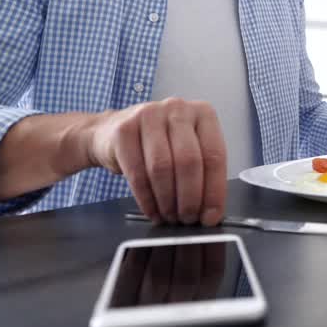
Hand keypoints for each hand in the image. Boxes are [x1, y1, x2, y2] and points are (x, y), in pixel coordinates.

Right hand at [82, 97, 226, 225]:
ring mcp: (149, 115)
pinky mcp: (124, 130)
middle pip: (189, 161)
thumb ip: (202, 172)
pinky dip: (147, 199)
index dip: (214, 191)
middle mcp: (178, 108)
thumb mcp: (186, 148)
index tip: (211, 215)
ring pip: (162, 168)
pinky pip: (138, 172)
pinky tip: (152, 210)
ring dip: (168, 200)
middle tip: (188, 218)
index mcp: (203, 113)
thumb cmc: (158, 143)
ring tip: (170, 216)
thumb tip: (211, 211)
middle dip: (189, 198)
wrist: (112, 132)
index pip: (214, 155)